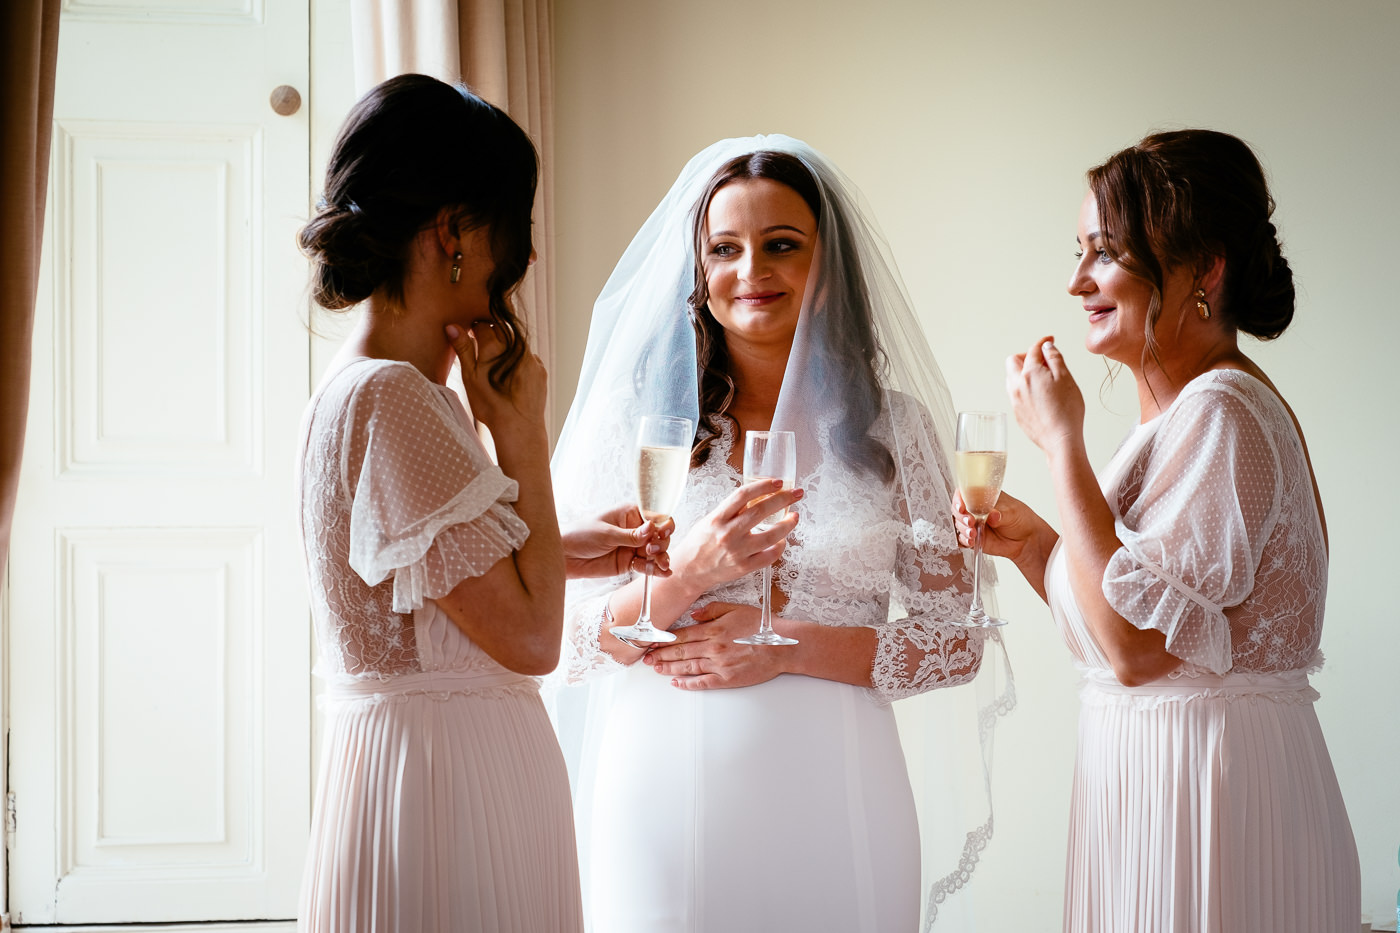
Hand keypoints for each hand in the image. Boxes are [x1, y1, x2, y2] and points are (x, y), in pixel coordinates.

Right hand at [446, 321, 547, 434]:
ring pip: (515, 344)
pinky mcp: (540, 369)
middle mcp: (517, 346)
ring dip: (505, 349)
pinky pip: (527, 358)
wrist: (519, 427)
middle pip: (500, 330)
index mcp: (496, 345)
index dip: (474, 330)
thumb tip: (452, 326)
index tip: (471, 339)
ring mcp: (531, 357)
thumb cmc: (490, 404)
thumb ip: (463, 349)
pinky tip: (512, 379)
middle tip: (482, 354)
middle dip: (490, 337)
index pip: (483, 324)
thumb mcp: (470, 377)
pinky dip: (519, 362)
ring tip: (496, 370)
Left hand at [562, 504, 674, 578]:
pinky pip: (646, 565)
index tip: (660, 534)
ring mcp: (633, 547)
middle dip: (661, 544)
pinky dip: (655, 570)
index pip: (656, 517)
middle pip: (659, 536)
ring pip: (656, 552)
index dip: (663, 526)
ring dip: (661, 558)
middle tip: (650, 551)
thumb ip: (630, 535)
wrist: (565, 556)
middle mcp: (635, 529)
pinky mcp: (629, 562)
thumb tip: (652, 528)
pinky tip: (663, 573)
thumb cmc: (580, 535)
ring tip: (662, 565)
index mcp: (630, 513)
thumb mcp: (606, 533)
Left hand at [643, 602, 786, 689]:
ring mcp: (719, 665)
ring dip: (669, 668)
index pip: (682, 636)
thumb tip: (693, 615)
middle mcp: (713, 648)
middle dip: (661, 655)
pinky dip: (688, 683)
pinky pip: (703, 682)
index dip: (665, 640)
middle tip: (646, 659)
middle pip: (681, 652)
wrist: (783, 646)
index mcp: (714, 630)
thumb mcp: (736, 609)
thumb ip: (712, 610)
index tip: (652, 642)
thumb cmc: (762, 627)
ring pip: (688, 667)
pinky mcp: (728, 679)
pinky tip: (676, 682)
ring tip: (656, 669)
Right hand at [669, 479, 802, 596]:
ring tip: (795, 517)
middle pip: (760, 511)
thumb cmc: (700, 543)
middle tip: (796, 493)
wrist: (689, 570)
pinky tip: (783, 540)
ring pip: (770, 535)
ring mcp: (737, 552)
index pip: (743, 495)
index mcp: (717, 518)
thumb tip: (757, 496)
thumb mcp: (710, 520)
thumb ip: (732, 510)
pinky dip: (779, 547)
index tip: (778, 482)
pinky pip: (768, 557)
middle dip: (783, 499)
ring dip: (787, 524)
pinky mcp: (743, 567)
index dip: (763, 485)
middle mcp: (727, 534)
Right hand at [953, 488, 1040, 562]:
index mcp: (983, 496)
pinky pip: (962, 539)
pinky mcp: (974, 537)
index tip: (961, 506)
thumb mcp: (1013, 512)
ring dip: (963, 529)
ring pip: (958, 524)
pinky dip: (964, 540)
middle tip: (970, 521)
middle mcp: (975, 509)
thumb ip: (1001, 514)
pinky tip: (971, 541)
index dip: (959, 498)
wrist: (1027, 540)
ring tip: (973, 533)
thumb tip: (992, 514)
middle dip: (960, 516)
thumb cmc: (1021, 519)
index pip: (965, 493)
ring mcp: (973, 524)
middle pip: (958, 509)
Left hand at [1006, 336, 1084, 455]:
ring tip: (1041, 377)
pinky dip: (1023, 387)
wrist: (1060, 439)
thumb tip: (1047, 347)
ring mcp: (1014, 400)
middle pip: (1013, 361)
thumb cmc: (1066, 411)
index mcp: (1029, 373)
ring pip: (1011, 377)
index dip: (1043, 343)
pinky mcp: (1016, 413)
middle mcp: (1017, 385)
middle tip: (1042, 360)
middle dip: (1026, 356)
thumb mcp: (1066, 378)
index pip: (1033, 350)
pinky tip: (1038, 394)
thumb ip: (1055, 358)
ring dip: (1022, 372)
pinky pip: (1015, 393)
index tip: (1049, 341)